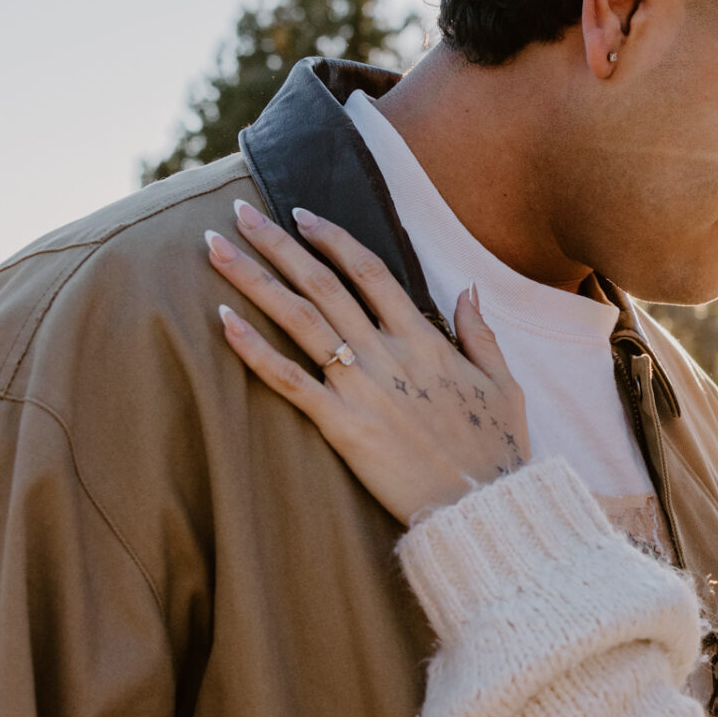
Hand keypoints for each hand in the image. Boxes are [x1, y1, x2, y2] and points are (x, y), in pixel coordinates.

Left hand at [207, 198, 529, 524]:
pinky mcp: (343, 426)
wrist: (486, 506)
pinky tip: (221, 321)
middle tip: (238, 211)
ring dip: (253, 280)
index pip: (370, 272)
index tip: (301, 214)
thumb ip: (480, 333)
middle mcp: (388, 354)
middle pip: (322, 284)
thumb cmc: (497, 450)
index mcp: (425, 340)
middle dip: (277, 243)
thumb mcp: (503, 383)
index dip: (332, 239)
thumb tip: (467, 289)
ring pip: (299, 320)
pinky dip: (254, 350)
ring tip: (214, 248)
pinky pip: (290, 382)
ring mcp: (363, 388)